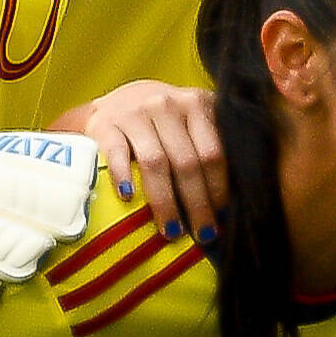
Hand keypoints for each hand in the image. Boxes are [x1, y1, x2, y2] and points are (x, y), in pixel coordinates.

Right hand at [57, 80, 227, 242]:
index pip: (214, 153)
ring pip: (156, 163)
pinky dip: (124, 178)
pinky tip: (130, 200)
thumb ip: (211, 147)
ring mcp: (135, 112)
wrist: (117, 102)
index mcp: (197, 104)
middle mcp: (167, 104)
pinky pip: (117, 155)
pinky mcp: (105, 124)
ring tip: (172, 230)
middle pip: (188, 162)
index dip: (218, 188)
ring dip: (166, 202)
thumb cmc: (163, 123)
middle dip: (197, 204)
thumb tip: (230, 202)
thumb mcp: (191, 122)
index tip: (220, 216)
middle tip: (202, 234)